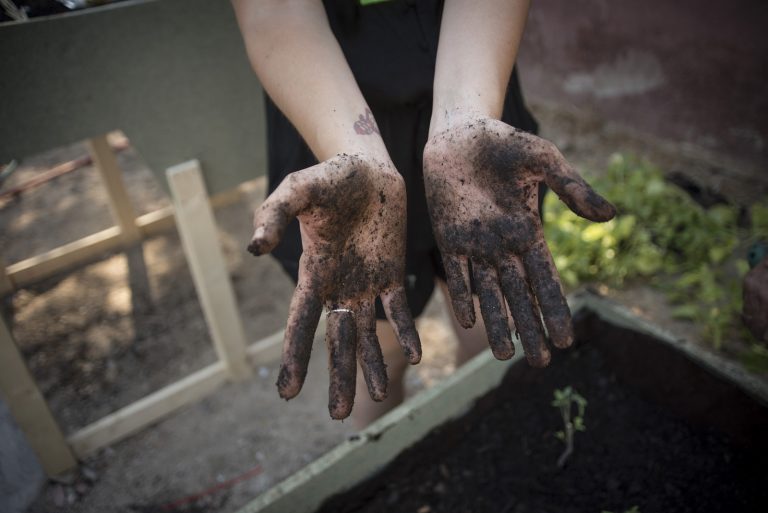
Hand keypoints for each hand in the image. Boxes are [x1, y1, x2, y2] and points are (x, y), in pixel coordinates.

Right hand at [248, 154, 420, 418]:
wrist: (368, 167)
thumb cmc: (328, 177)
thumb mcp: (298, 189)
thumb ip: (273, 214)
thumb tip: (255, 247)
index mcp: (313, 273)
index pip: (301, 323)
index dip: (296, 357)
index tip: (288, 393)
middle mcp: (338, 287)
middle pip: (337, 340)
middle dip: (339, 375)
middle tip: (339, 415)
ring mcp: (366, 283)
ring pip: (368, 334)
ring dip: (372, 364)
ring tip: (377, 396)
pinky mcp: (393, 274)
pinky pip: (399, 309)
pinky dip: (406, 331)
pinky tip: (416, 356)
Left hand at [424, 118, 614, 366]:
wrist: (461, 132)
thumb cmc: (505, 142)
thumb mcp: (544, 161)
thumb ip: (572, 188)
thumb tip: (611, 216)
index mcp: (529, 233)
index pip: (546, 281)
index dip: (555, 310)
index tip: (567, 339)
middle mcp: (503, 247)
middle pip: (519, 297)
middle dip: (530, 330)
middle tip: (539, 364)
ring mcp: (475, 246)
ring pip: (489, 294)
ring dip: (497, 324)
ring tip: (504, 356)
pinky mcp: (448, 239)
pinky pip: (457, 274)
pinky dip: (464, 296)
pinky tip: (470, 320)